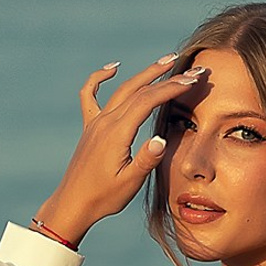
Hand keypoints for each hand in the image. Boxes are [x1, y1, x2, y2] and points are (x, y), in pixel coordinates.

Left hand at [33, 57, 208, 249]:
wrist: (73, 204)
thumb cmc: (103, 197)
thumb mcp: (129, 184)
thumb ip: (146, 161)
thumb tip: (161, 140)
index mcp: (117, 134)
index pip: (147, 101)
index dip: (171, 88)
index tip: (192, 80)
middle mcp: (105, 122)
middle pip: (138, 89)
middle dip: (165, 76)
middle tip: (189, 67)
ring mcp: (96, 122)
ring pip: (122, 89)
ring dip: (145, 74)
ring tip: (165, 62)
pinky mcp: (90, 127)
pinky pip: (90, 95)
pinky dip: (99, 78)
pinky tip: (112, 69)